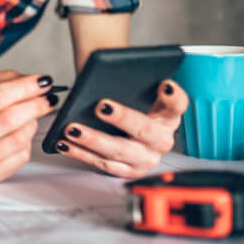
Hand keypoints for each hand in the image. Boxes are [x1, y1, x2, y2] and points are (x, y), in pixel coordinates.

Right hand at [0, 70, 59, 183]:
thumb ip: (1, 81)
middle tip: (48, 96)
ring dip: (32, 122)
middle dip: (36, 105)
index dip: (23, 88)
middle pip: (10, 120)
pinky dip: (26, 140)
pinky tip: (18, 131)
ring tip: (29, 113)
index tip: (43, 81)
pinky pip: (21, 155)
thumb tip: (35, 82)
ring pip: (20, 138)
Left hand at [54, 79, 188, 177]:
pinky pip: (102, 164)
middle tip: (102, 106)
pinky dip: (80, 153)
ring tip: (73, 129)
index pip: (177, 105)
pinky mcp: (128, 171)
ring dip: (93, 140)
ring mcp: (146, 158)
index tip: (164, 83)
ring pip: (120, 150)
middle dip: (123, 118)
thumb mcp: (133, 96)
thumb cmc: (128, 108)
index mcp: (167, 117)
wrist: (123, 132)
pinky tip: (65, 143)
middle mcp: (161, 140)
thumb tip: (104, 72)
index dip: (173, 96)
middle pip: (146, 130)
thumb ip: (128, 85)